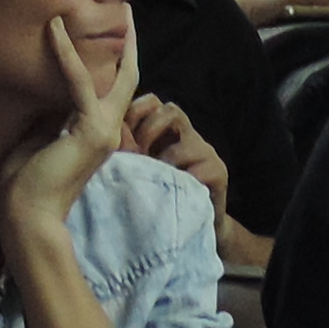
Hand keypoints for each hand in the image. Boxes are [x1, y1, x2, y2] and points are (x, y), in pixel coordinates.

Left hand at [0, 15, 137, 238]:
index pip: (109, 93)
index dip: (110, 65)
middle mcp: (107, 130)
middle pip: (126, 79)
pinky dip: (65, 53)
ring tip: (101, 9)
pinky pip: (79, 82)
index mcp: (95, 135)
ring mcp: (104, 130)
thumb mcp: (38, 139)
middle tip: (127, 11)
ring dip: (100, 40)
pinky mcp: (91, 129)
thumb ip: (50, 115)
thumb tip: (49, 90)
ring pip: (111, 75)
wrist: (27, 215)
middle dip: (129, 45)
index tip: (106, 40)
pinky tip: (55, 29)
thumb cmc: (25, 184)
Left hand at [120, 92, 233, 222]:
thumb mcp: (141, 170)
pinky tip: (173, 191)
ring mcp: (205, 152)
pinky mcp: (218, 172)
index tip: (121, 135)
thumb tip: (109, 141)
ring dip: (167, 159)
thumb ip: (129, 152)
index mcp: (166, 131)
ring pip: (188, 141)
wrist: (192, 225)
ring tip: (155, 177)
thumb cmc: (160, 195)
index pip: (152, 103)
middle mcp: (188, 136)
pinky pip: (203, 169)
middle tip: (138, 155)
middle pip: (171, 110)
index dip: (135, 111)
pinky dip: (184, 179)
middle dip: (149, 130)